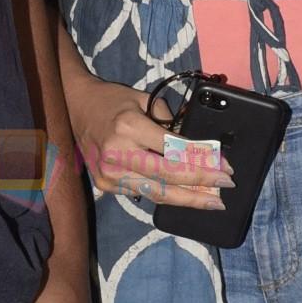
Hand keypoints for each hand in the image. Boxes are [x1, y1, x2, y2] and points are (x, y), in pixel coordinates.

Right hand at [62, 66, 230, 215]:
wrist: (75, 107)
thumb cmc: (113, 101)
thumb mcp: (144, 100)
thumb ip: (170, 123)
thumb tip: (198, 148)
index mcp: (129, 127)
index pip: (174, 150)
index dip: (203, 161)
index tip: (225, 167)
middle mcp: (117, 154)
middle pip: (168, 177)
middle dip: (201, 185)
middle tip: (226, 188)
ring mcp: (109, 174)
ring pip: (157, 193)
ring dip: (188, 199)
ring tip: (211, 202)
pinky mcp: (106, 185)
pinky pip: (143, 194)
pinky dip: (167, 196)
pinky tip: (185, 197)